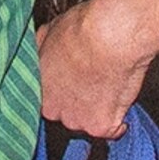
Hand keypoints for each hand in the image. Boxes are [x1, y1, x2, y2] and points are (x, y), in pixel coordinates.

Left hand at [36, 0, 158, 137]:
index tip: (72, 82)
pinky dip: (119, 121)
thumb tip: (43, 46)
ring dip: (97, 110)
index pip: (46, 99)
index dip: (62, 91)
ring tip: (109, 85)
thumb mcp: (50, 31)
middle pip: (66, 114)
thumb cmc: (82, 29)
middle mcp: (53, 109)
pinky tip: (120, 100)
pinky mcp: (101, 127)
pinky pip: (111, 130)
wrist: (110, 35)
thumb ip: (43, 48)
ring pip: (87, 122)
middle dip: (78, 102)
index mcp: (37, 88)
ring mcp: (77, 120)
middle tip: (93, 81)